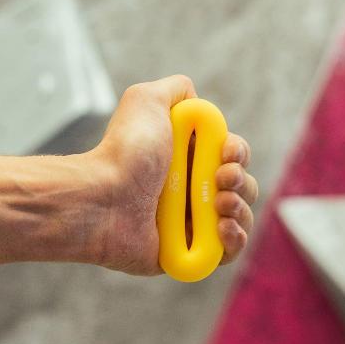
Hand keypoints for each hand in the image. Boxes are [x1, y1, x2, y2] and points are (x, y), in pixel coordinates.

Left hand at [90, 75, 257, 275]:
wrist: (103, 199)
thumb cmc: (124, 152)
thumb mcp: (146, 99)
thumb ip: (176, 89)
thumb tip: (196, 101)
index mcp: (185, 157)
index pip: (231, 156)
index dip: (238, 153)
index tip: (226, 153)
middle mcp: (190, 189)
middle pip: (241, 186)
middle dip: (241, 181)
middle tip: (221, 180)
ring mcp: (190, 223)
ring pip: (240, 218)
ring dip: (241, 209)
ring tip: (220, 205)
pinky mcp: (187, 253)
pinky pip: (226, 252)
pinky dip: (235, 240)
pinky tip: (222, 229)